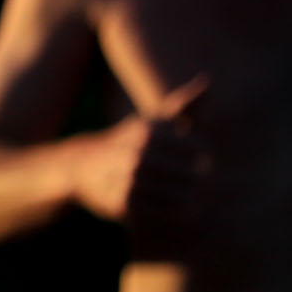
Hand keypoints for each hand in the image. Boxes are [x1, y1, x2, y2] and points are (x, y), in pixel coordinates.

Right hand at [74, 77, 210, 252]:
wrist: (82, 167)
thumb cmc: (131, 141)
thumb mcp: (153, 120)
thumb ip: (183, 104)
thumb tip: (208, 80)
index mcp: (149, 131)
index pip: (198, 147)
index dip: (204, 153)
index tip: (204, 156)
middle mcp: (139, 153)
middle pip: (191, 173)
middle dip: (200, 179)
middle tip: (203, 182)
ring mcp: (130, 178)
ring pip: (178, 195)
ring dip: (190, 198)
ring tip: (198, 199)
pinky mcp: (124, 202)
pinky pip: (161, 211)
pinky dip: (173, 212)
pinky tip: (179, 209)